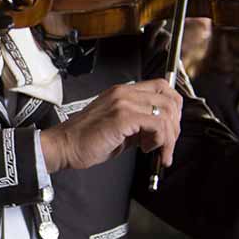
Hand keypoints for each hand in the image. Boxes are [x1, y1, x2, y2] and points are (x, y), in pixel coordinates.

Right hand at [43, 79, 182, 172]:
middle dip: (175, 126)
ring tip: (158, 151)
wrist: (64, 146)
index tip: (171, 128)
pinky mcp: (122, 117)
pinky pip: (157, 125)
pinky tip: (148, 150)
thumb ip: (140, 125)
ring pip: (166, 113)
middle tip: (168, 145)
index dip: (174, 107)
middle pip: (169, 99)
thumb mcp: (119, 127)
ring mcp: (123, 103)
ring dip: (169, 137)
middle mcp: (124, 93)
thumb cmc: (86, 140)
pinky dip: (160, 141)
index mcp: (122, 92)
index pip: (162, 87)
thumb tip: (161, 132)